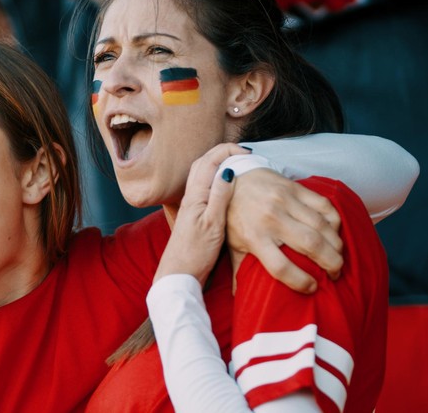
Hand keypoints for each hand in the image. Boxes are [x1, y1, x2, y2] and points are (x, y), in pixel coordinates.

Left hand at [154, 143, 242, 284]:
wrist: (179, 275)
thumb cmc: (195, 254)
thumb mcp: (213, 224)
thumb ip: (220, 196)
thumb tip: (228, 170)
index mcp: (196, 195)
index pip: (209, 160)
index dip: (228, 150)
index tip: (248, 154)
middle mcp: (191, 196)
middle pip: (203, 162)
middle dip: (223, 153)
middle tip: (244, 155)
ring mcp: (191, 205)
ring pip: (202, 174)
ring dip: (218, 164)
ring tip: (238, 167)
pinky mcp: (193, 215)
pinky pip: (204, 187)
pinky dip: (216, 179)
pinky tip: (227, 189)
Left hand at [227, 168, 342, 293]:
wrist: (232, 178)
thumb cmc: (234, 216)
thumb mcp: (232, 243)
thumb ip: (239, 269)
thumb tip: (240, 297)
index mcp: (254, 237)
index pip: (280, 266)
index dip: (300, 281)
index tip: (312, 288)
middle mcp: (270, 219)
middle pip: (311, 245)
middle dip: (331, 264)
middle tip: (335, 274)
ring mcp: (284, 201)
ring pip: (322, 226)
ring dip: (336, 245)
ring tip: (337, 257)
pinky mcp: (294, 187)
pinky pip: (324, 205)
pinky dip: (335, 220)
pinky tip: (334, 232)